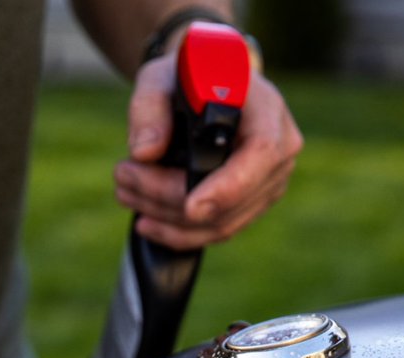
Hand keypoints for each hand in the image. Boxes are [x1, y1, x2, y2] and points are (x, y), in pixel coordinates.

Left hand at [113, 54, 303, 250]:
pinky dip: (179, 233)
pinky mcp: (252, 205)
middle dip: (171, 199)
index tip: (189, 206)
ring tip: (126, 195)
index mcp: (268, 113)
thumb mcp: (163, 76)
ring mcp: (269, 185)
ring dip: (168, 220)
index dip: (227, 187)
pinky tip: (147, 222)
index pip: (260, 156)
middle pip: (231, 200)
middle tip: (123, 178)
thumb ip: (149, 108)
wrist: (209, 86)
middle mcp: (280, 154)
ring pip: (222, 224)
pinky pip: (219, 231)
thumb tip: (144, 152)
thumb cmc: (190, 77)